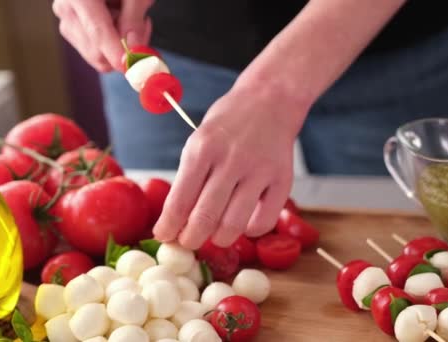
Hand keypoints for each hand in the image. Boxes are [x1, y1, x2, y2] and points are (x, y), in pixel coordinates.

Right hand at [52, 0, 153, 71]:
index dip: (116, 52)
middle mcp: (66, 9)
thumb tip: (134, 49)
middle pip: (96, 51)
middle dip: (124, 48)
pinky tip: (117, 20)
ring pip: (98, 56)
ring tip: (128, 16)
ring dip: (119, 45)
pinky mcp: (71, 31)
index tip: (131, 66)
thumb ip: (134, 18)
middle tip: (142, 25)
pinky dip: (112, 43)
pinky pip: (95, 51)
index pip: (98, 30)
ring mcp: (66, 22)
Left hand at [153, 85, 304, 248]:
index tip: (164, 237)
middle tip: (188, 241)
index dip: (168, 227)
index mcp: (203, 148)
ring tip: (214, 235)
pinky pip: (264, 221)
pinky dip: (251, 230)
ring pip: (234, 224)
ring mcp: (259, 171)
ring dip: (219, 239)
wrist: (271, 100)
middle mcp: (231, 160)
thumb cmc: (228, 123)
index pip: (179, 200)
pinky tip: (244, 223)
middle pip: (205, 218)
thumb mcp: (200, 141)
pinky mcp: (282, 180)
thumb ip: (190, 178)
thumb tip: (176, 220)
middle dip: (191, 239)